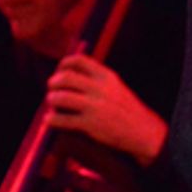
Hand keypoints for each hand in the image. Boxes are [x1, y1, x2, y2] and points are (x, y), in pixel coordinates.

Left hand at [46, 54, 167, 164]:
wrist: (143, 131)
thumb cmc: (127, 109)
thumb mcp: (116, 87)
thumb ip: (97, 79)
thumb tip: (70, 74)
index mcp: (106, 76)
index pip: (79, 61)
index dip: (64, 64)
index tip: (59, 71)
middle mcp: (99, 88)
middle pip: (65, 78)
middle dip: (53, 82)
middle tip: (51, 88)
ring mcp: (94, 107)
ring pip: (61, 98)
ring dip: (51, 99)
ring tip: (51, 103)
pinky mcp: (90, 124)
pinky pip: (63, 120)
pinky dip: (51, 120)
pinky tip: (49, 120)